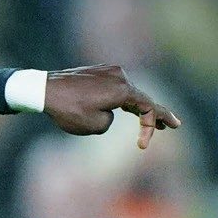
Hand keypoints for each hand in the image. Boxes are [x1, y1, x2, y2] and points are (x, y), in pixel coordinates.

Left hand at [44, 64, 181, 149]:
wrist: (42, 90)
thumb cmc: (67, 110)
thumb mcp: (94, 126)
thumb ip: (109, 121)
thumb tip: (108, 112)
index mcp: (123, 89)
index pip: (147, 108)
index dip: (152, 126)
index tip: (143, 146)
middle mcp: (120, 76)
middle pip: (142, 98)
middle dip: (157, 114)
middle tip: (175, 125)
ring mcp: (109, 71)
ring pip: (128, 93)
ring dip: (139, 107)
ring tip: (152, 120)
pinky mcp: (98, 72)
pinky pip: (115, 88)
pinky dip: (122, 99)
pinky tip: (127, 108)